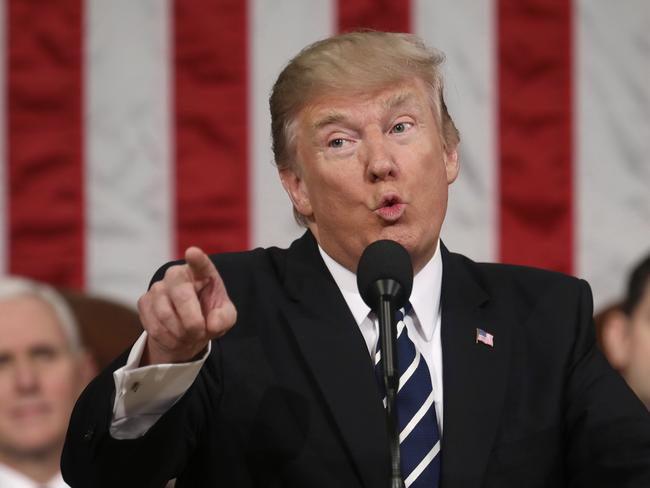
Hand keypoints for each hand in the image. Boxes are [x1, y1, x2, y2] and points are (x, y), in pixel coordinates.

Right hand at [137, 247, 236, 364]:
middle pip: (181, 295)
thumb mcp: (225, 317)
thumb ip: (224, 318)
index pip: (199, 263)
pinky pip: (154, 326)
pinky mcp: (144, 301)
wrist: (187, 329)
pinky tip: (176, 337)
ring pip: (165, 314)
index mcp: (201, 272)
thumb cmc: (209, 316)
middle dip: (192, 321)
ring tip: (189, 336)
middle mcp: (177, 274)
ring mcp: (158, 287)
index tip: (193, 253)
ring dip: (180, 333)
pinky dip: (168, 339)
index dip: (196, 259)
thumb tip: (212, 324)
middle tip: (200, 333)